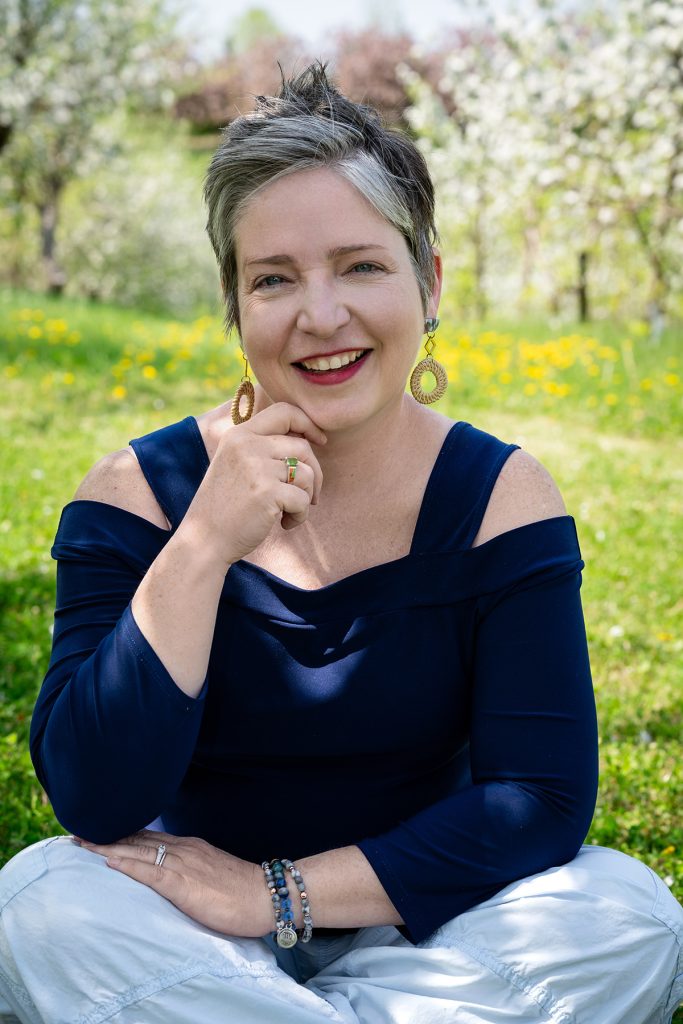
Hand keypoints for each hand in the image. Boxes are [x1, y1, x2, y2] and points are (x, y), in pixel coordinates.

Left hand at [76, 830, 273, 937]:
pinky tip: (109, 861)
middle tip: (80, 833)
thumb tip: (171, 877)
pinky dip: (127, 865)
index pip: (149, 838)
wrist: (266, 895)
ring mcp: (182, 864)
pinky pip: (149, 872)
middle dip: (108, 836)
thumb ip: (190, 871)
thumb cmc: (241, 891)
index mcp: (189, 847)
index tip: (99, 832)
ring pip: (138, 851)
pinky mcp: (183, 883)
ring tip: (83, 843)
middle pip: (138, 840)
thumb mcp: (210, 874)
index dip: (122, 835)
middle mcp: (183, 849)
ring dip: (108, 847)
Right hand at [185, 402, 326, 567]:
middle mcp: (247, 445)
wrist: (204, 540)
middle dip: (314, 473)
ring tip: (288, 513)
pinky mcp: (266, 492)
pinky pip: (303, 499)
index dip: (308, 424)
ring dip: (305, 498)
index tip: (320, 441)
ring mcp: (256, 468)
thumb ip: (263, 448)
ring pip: (306, 474)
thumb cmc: (226, 506)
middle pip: (302, 447)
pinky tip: (284, 524)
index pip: (284, 412)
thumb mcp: (237, 464)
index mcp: (239, 435)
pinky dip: (300, 516)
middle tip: (308, 497)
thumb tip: (308, 438)